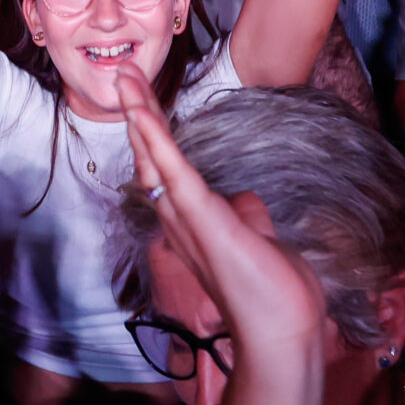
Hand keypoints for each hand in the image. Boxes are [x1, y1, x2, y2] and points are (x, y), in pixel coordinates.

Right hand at [114, 67, 325, 376]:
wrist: (281, 332)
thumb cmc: (273, 294)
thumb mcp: (261, 240)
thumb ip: (248, 215)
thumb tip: (247, 199)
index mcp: (191, 223)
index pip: (164, 168)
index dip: (151, 131)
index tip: (141, 98)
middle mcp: (179, 221)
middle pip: (150, 156)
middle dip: (137, 112)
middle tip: (123, 73)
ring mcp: (187, 220)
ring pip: (155, 158)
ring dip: (140, 114)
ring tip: (126, 77)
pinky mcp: (202, 219)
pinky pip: (173, 173)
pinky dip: (157, 140)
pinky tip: (143, 113)